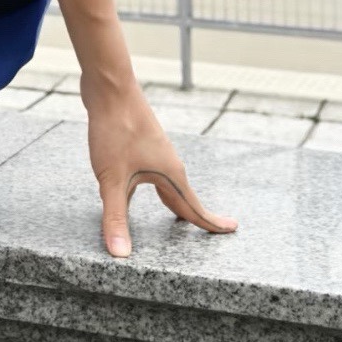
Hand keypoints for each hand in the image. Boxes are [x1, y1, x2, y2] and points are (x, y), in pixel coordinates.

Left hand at [84, 82, 237, 257]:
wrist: (110, 87)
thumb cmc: (115, 130)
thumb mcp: (112, 180)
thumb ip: (115, 218)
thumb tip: (120, 254)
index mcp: (170, 175)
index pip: (193, 208)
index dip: (210, 224)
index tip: (232, 230)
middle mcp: (167, 163)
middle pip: (183, 197)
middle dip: (193, 216)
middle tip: (210, 229)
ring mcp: (154, 150)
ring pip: (167, 183)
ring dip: (174, 201)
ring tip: (177, 214)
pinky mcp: (139, 141)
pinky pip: (153, 171)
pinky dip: (156, 186)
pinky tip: (138, 184)